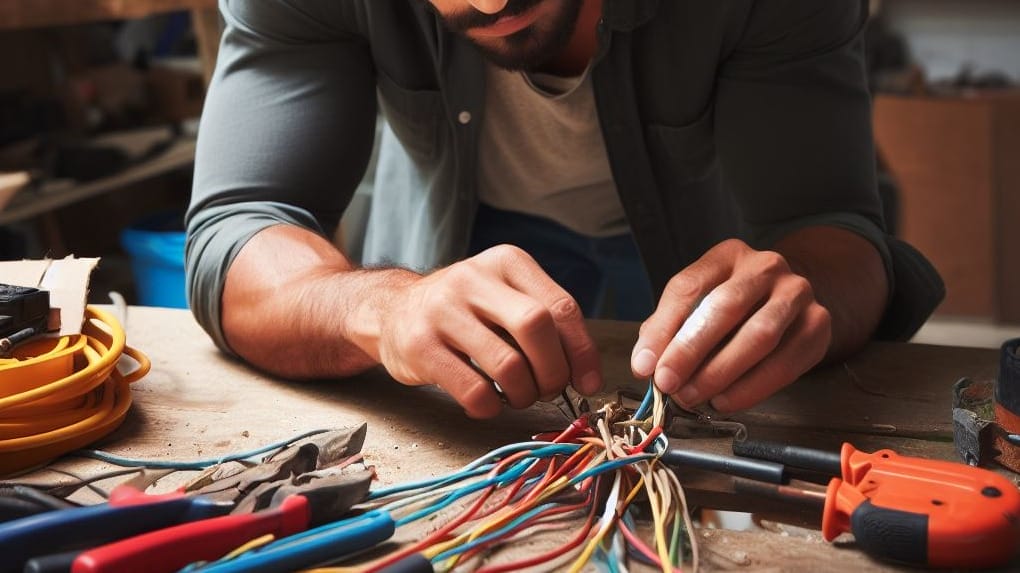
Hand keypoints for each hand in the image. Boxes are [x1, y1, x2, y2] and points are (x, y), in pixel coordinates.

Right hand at [373, 245, 601, 417]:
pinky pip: (474, 390)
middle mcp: (474, 279)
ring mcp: (443, 311)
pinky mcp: (420, 346)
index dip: (582, 352)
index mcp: (506, 262)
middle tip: (548, 389)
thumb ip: (546, 325)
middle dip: (553, 371)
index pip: (561, 307)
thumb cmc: (464, 311)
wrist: (393, 310)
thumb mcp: (505, 297)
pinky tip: (487, 402)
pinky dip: (490, 407)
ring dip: (523, 394)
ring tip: (517, 396)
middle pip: (537, 327)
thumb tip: (587, 374)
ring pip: (508, 365)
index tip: (588, 382)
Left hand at [630, 239, 830, 411]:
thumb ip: (668, 328)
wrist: (791, 301)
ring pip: (759, 336)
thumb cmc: (732, 308)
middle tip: (667, 384)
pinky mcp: (818, 325)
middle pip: (726, 307)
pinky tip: (725, 400)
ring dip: (720, 373)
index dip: (663, 329)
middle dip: (691, 350)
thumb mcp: (697, 304)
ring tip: (692, 397)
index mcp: (727, 255)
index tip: (644, 365)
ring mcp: (797, 294)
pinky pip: (785, 362)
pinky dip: (751, 388)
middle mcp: (766, 267)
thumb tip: (645, 364)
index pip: (689, 286)